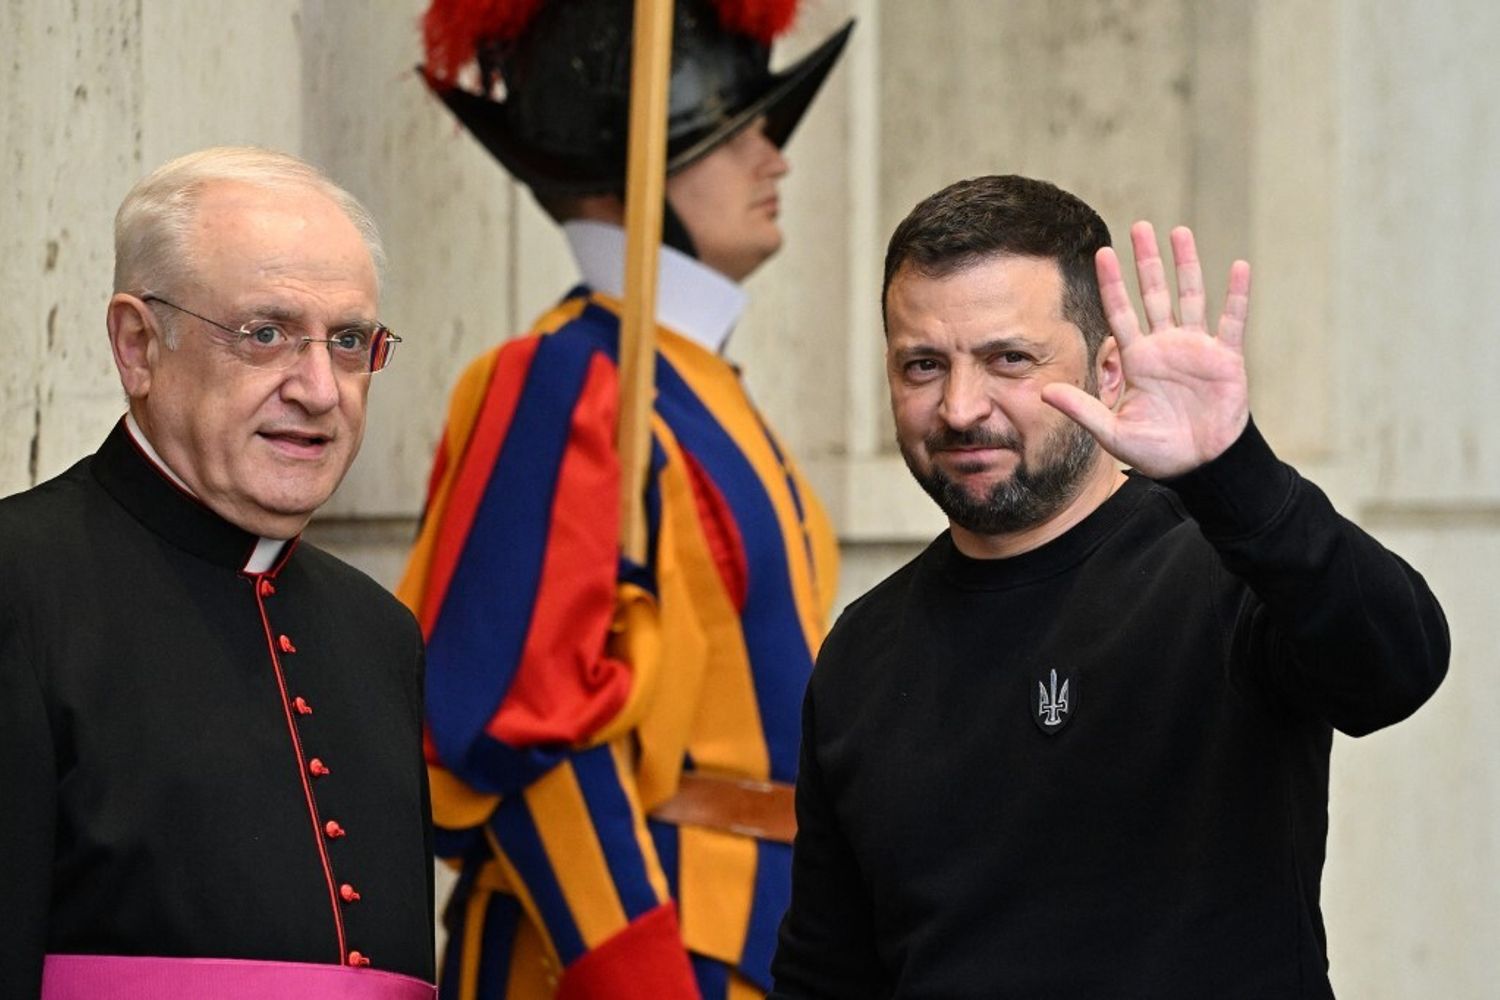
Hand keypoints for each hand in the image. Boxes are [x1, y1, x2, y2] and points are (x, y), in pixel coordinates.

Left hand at [1042, 222, 1251, 478]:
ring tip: (1179, 232)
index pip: (1121, 312)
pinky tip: (1238, 267)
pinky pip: (1232, 321)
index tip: (1102, 253)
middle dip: (1147, 262)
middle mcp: (1165, 346)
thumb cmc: (1156, 451)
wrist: (1199, 466)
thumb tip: (1044, 392)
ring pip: (1190, 296)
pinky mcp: (1226, 358)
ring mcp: (1197, 349)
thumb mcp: (1112, 432)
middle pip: (1154, 294)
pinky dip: (1236, 295)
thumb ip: (1082, 409)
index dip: (1112, 284)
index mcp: (1138, 359)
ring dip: (1186, 265)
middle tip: (1140, 227)